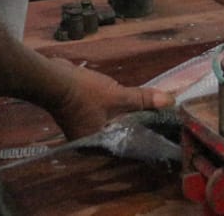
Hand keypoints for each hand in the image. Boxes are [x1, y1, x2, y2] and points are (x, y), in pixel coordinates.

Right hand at [44, 56, 169, 140]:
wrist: (53, 78)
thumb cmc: (84, 92)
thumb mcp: (117, 95)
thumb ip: (143, 99)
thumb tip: (170, 100)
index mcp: (97, 145)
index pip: (126, 145)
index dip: (144, 135)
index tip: (161, 128)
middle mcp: (89, 142)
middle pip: (119, 134)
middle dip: (136, 123)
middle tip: (158, 117)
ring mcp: (82, 129)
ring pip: (112, 123)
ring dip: (126, 114)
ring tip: (148, 109)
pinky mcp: (80, 115)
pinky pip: (104, 115)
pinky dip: (115, 108)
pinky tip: (127, 101)